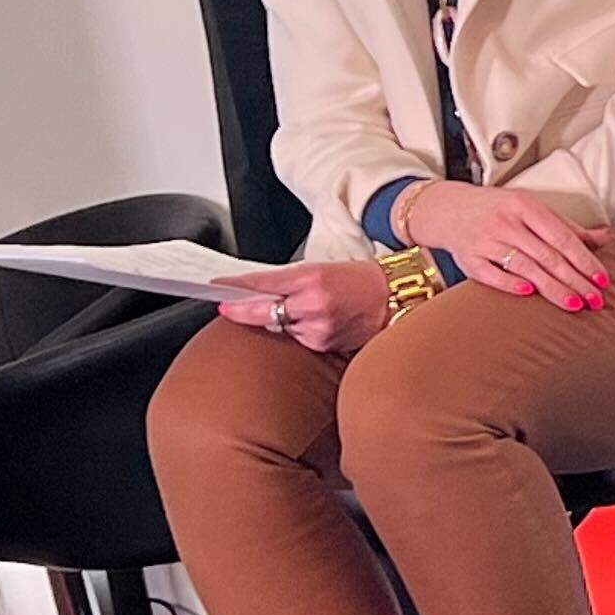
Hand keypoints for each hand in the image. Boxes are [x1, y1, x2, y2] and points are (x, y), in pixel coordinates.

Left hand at [219, 263, 391, 354]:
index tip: (218, 287)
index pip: (263, 283)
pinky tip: (314, 322)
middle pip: (263, 311)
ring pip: (279, 327)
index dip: (236, 287)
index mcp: (311, 278)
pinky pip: (298, 339)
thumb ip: (288, 280)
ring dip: (276, 321)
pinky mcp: (324, 345)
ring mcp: (318, 328)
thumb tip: (254, 289)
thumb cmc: (360, 280)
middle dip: (242, 310)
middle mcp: (313, 304)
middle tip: (227, 307)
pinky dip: (298, 331)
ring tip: (299, 309)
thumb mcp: (322, 269)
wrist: (396, 298)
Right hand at [395, 181, 608, 309]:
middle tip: (596, 300)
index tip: (602, 279)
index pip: (562, 236)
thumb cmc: (499, 210)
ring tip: (574, 304)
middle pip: (547, 255)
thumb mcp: (533, 210)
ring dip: (551, 288)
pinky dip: (510, 284)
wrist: (448, 209)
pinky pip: (491, 274)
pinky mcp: (468, 259)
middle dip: (575, 280)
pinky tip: (530, 294)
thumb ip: (568, 227)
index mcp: (526, 206)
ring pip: (524, 266)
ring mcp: (485, 240)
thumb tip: (606, 238)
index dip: (585, 259)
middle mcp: (505, 222)